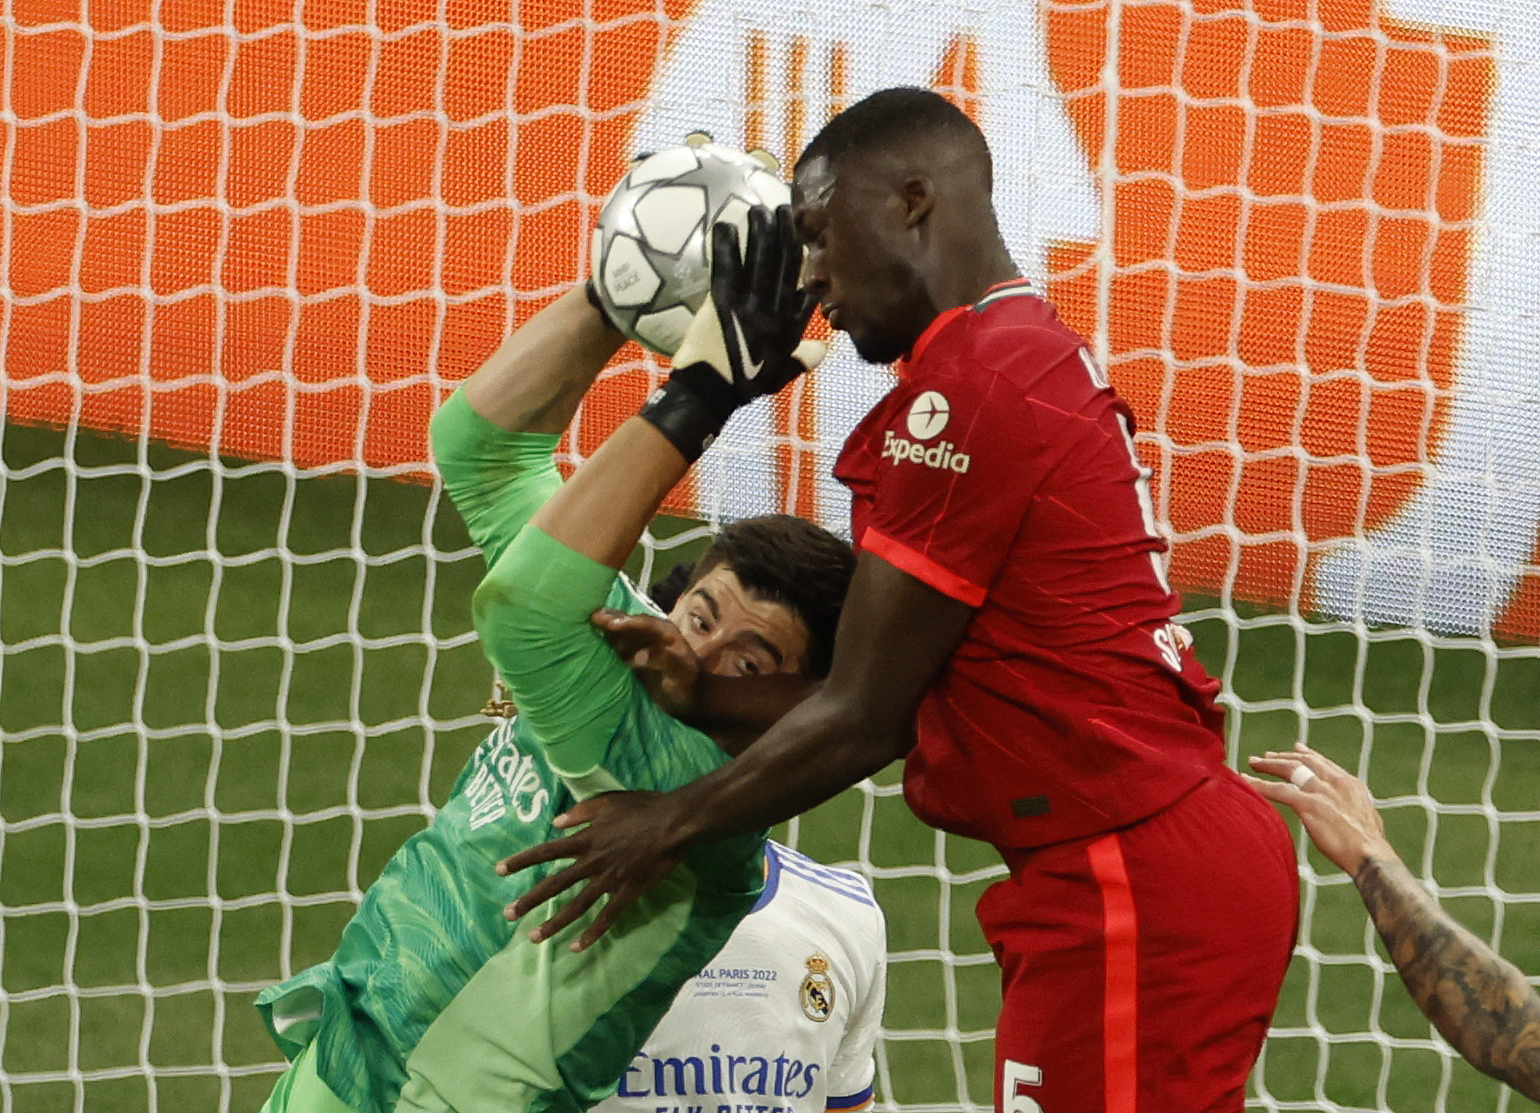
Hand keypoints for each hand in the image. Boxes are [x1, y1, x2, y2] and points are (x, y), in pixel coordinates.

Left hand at [496, 791, 683, 949]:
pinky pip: (607, 918)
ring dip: (554, 923)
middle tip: (508, 914)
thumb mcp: (608, 801)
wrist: (673, 824)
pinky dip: (592, 934)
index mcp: (585, 839)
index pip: (546, 851)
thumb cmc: (642, 808)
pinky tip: (577, 947)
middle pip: (555, 884)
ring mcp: (608, 880)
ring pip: (576, 906)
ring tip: (534, 938)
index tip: (499, 870)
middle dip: (530, 900)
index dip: (521, 860)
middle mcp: (592, 863)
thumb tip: (556, 823)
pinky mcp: (627, 892)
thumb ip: (581, 812)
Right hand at [591, 608, 700, 716]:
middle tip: (594, 616)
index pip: (646, 624)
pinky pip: (618, 645)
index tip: (612, 624)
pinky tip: (593, 636)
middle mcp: (652, 634)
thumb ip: (664, 661)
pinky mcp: (632, 656)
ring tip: (590, 621)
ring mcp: (641, 644)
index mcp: (667, 633)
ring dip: (607, 627)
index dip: (629, 623)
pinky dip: (606, 640)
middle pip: (630, 624)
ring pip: (622, 632)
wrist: (688, 699)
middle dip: (613, 619)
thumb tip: (638, 656)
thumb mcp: (680, 674)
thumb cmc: (687, 686)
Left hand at [639, 205, 826, 460]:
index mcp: (790, 328)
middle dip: (786, 234)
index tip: (808, 239)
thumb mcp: (782, 374)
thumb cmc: (746, 383)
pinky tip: (724, 225)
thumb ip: (802, 359)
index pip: (806, 289)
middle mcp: (774, 311)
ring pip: (760, 261)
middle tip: (785, 210)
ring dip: (760, 232)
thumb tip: (823, 350)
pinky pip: (727, 267)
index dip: (807, 261)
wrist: (712, 391)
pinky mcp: (722, 301)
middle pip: (785, 265)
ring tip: (761, 210)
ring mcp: (749, 304)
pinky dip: (726, 246)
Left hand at [1244, 741, 1398, 875]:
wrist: (1371, 855)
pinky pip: (1278, 790)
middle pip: (1304, 762)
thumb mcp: (1367, 817)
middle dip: (1283, 757)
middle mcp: (1335, 782)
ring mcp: (1321, 792)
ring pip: (1289, 770)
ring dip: (1268, 765)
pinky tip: (1245, 781)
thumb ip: (1353, 808)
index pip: (1324, 763)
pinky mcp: (1308, 804)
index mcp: (1350, 784)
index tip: (1295, 749)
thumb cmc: (1370, 846)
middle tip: (1266, 756)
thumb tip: (1348, 811)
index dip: (1307, 754)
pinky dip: (1259, 785)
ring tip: (1252, 763)